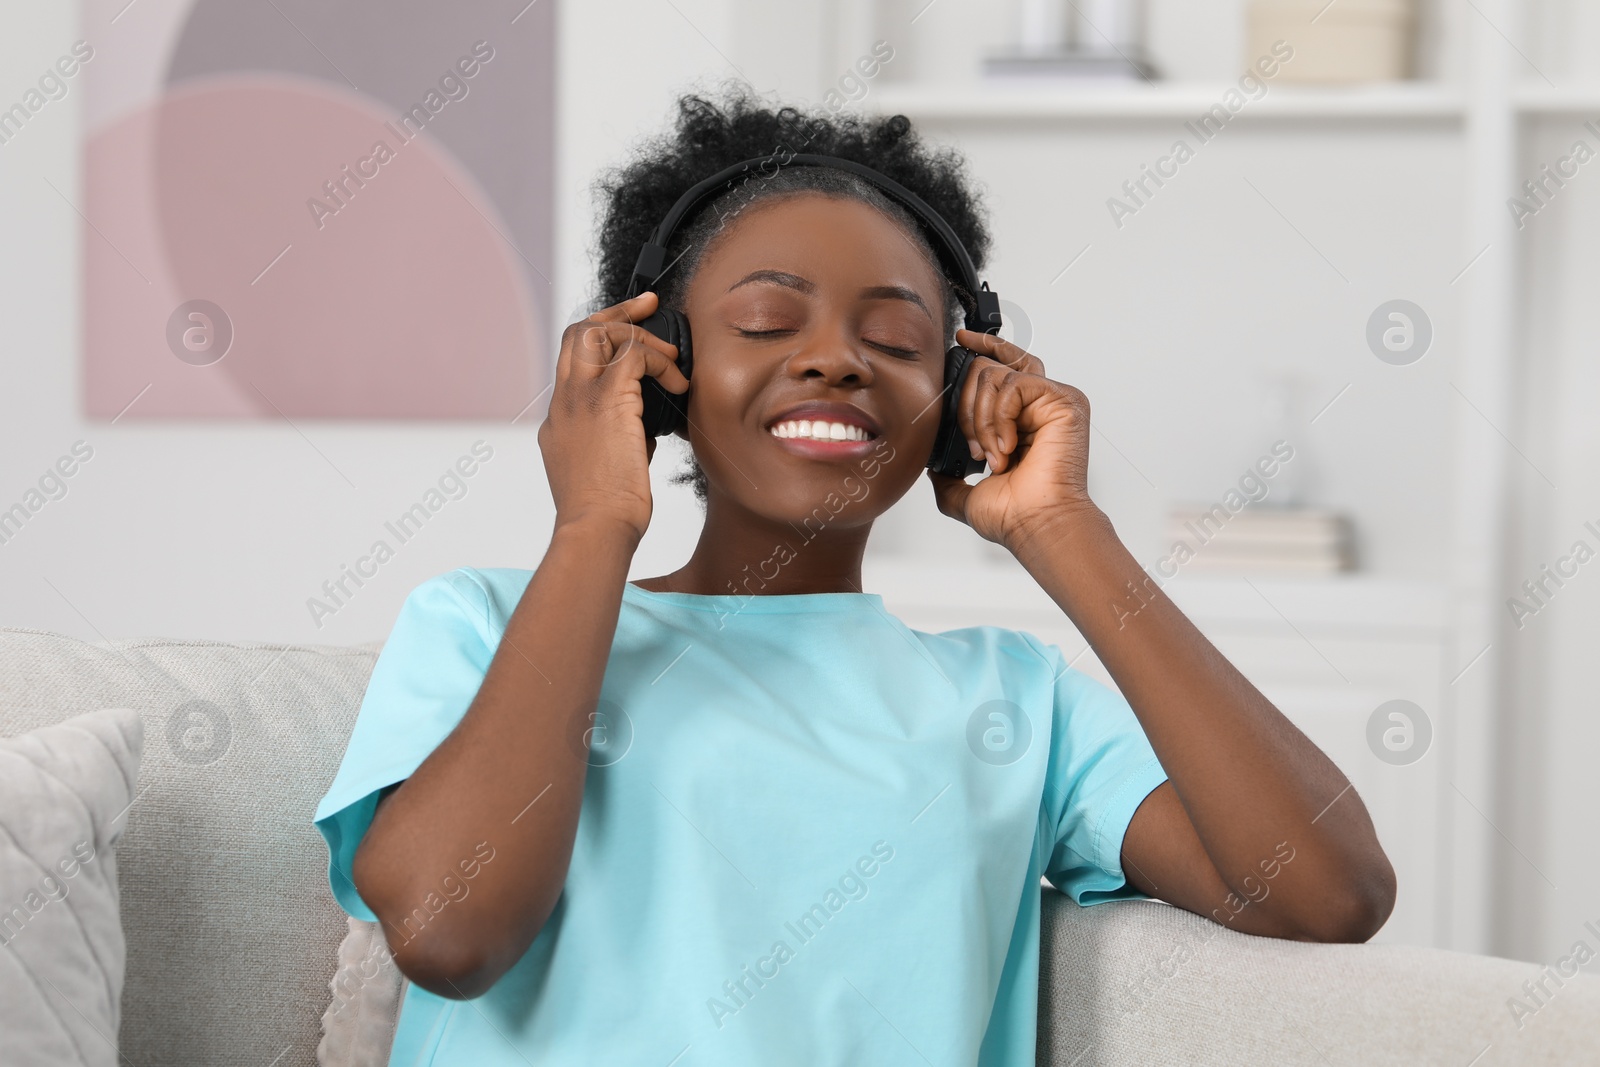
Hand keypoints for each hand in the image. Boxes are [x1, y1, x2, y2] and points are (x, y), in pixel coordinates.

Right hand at [538, 291, 688, 541]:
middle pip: (577, 333)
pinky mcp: (605, 401)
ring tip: (670, 358)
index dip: (601, 340)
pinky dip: (659, 362)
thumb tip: (645, 428)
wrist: (597, 528)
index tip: (629, 331)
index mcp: (560, 420)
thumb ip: (620, 440)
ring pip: (598, 333)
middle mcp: (563, 403)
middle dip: (614, 313)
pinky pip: (632, 355)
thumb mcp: (608, 468)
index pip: (573, 362)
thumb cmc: (607, 513)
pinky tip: (677, 384)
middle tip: (646, 305)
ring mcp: (579, 399)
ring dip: (640, 336)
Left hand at [925, 329, 1101, 549]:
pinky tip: (1008, 446)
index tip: (961, 342)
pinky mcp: (1064, 400)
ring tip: (994, 454)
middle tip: (975, 447)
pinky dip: (1001, 416)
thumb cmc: (1014, 514)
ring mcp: (1053, 400)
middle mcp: (1039, 405)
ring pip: (997, 375)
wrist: (1036, 523)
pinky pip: (1016, 384)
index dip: (982, 349)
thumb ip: (949, 476)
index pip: (1002, 367)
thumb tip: (933, 467)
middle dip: (968, 408)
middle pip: (990, 367)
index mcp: (1022, 419)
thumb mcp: (965, 493)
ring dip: (983, 420)